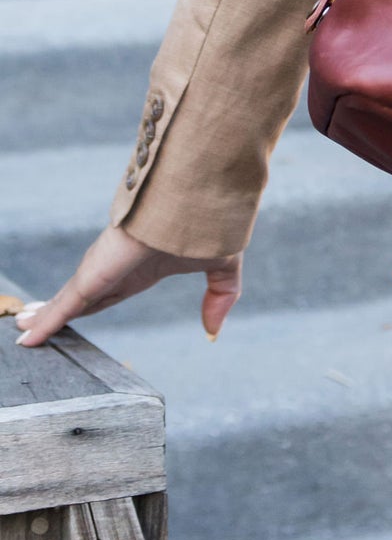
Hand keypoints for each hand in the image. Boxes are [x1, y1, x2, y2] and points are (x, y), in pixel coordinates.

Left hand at [14, 225, 241, 347]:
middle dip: (58, 308)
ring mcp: (103, 270)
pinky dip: (44, 323)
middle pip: (81, 297)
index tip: (76, 311)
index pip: (111, 292)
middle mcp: (119, 268)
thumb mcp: (222, 266)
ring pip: (66, 301)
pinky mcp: (93, 276)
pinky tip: (25, 338)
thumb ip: (220, 297)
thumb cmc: (210, 223)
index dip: (92, 303)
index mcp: (145, 267)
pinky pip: (63, 307)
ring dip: (44, 316)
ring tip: (22, 327)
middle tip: (34, 320)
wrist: (196, 200)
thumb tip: (213, 331)